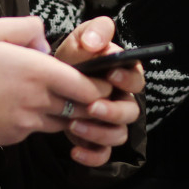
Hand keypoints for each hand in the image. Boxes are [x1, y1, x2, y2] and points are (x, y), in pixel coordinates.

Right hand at [0, 17, 113, 148]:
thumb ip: (27, 27)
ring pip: (62, 122)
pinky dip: (41, 120)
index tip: (99, 77)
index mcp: (36, 72)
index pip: (86, 86)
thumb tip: (45, 40)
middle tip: (89, 89)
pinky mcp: (14, 137)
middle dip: (90, 101)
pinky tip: (27, 106)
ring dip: (67, 112)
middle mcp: (37, 101)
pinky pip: (38, 129)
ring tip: (59, 97)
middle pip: (80, 108)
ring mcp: (26, 123)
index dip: (99, 84)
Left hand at [52, 18, 143, 167]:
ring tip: (73, 125)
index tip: (110, 74)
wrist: (51, 81)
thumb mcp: (82, 38)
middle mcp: (121, 100)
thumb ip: (94, 32)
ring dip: (99, 132)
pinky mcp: (96, 139)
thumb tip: (94, 43)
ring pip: (118, 135)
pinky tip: (74, 151)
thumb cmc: (74, 58)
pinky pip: (103, 153)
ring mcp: (110, 122)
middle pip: (131, 112)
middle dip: (113, 111)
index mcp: (123, 74)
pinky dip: (91, 156)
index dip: (127, 79)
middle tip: (92, 107)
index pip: (137, 80)